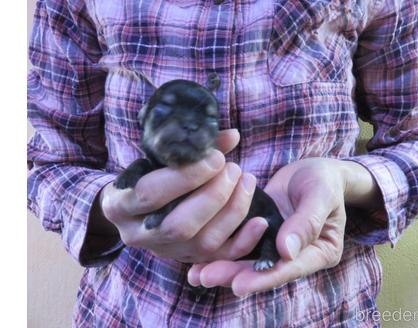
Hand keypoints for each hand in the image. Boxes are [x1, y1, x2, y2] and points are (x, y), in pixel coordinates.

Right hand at [97, 129, 268, 262]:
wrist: (134, 207)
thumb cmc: (145, 175)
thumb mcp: (156, 159)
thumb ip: (189, 148)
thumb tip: (232, 136)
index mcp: (120, 206)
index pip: (150, 194)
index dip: (185, 176)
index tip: (214, 157)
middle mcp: (139, 236)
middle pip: (178, 226)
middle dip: (212, 196)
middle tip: (232, 168)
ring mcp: (166, 252)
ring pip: (202, 243)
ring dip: (232, 211)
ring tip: (246, 180)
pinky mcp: (190, 260)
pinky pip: (221, 258)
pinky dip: (245, 240)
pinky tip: (260, 220)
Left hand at [188, 158, 381, 295]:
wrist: (314, 170)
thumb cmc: (324, 180)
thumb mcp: (320, 194)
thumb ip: (306, 221)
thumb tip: (286, 252)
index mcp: (318, 252)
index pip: (289, 269)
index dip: (263, 278)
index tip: (239, 285)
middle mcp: (296, 256)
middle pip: (263, 270)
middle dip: (234, 275)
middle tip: (205, 276)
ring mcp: (275, 246)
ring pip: (248, 261)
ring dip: (223, 267)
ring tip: (196, 274)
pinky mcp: (259, 234)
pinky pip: (240, 244)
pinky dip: (221, 249)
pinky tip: (198, 256)